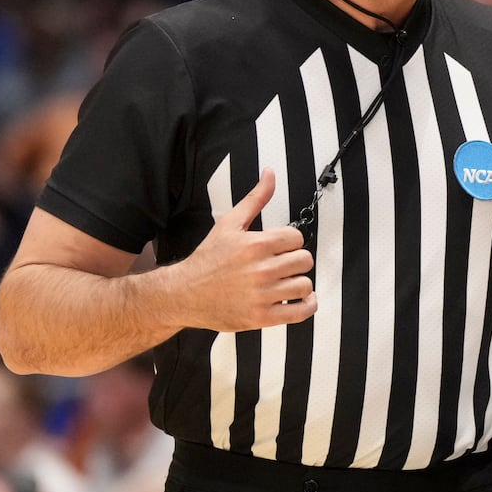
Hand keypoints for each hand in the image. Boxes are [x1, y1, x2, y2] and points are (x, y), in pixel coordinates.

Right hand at [170, 169, 316, 330]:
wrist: (184, 293)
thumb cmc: (207, 259)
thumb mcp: (229, 224)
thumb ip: (255, 199)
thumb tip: (270, 174)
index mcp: (255, 245)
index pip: (297, 239)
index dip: (291, 242)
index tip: (282, 248)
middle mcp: (260, 270)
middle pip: (304, 261)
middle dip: (295, 261)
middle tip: (283, 265)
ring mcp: (261, 296)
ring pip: (304, 285)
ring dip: (299, 283)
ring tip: (287, 282)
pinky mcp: (261, 317)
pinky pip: (299, 312)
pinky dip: (308, 305)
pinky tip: (303, 299)